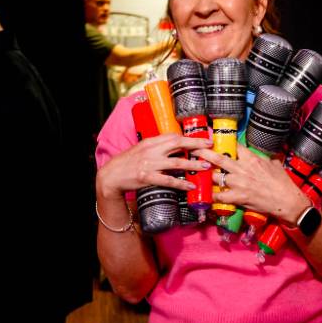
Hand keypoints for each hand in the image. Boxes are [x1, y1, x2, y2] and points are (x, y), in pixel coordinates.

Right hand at [97, 133, 212, 196]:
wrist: (112, 175)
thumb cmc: (128, 162)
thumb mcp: (142, 148)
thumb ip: (157, 146)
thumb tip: (176, 145)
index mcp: (150, 141)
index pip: (173, 136)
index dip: (190, 137)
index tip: (204, 139)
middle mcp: (151, 151)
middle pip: (177, 145)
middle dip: (196, 145)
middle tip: (210, 148)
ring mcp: (149, 164)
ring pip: (176, 163)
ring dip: (192, 165)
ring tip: (205, 166)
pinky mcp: (147, 178)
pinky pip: (168, 181)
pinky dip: (181, 184)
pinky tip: (190, 186)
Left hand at [193, 144, 310, 223]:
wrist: (287, 200)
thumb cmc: (283, 182)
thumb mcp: (274, 164)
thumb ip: (264, 158)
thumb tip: (261, 154)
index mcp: (251, 159)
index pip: (234, 146)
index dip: (221, 142)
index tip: (212, 139)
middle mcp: (242, 169)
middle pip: (218, 158)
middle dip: (204, 152)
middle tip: (193, 148)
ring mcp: (239, 183)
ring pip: (216, 176)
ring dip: (206, 175)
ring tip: (197, 173)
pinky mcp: (238, 197)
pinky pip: (220, 196)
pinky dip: (212, 197)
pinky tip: (206, 196)